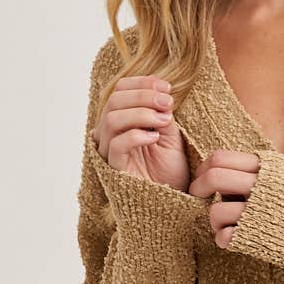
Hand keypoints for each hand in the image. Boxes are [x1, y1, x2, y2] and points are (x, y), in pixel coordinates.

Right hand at [91, 76, 189, 194]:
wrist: (173, 200)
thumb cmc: (170, 169)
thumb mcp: (171, 134)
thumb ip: (162, 113)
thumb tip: (161, 93)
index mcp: (123, 121)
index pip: (120, 90)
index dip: (141, 83)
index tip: (167, 87)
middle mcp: (111, 133)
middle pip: (113, 100)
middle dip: (143, 95)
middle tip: (168, 103)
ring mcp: (110, 151)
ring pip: (111, 119)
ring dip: (141, 113)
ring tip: (164, 121)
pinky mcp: (114, 168)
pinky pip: (116, 145)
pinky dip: (136, 135)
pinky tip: (155, 137)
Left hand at [190, 149, 261, 248]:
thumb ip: (259, 170)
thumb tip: (220, 166)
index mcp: (269, 167)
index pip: (220, 158)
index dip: (204, 168)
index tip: (203, 178)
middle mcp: (264, 186)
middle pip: (214, 177)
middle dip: (198, 188)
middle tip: (197, 196)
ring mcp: (260, 213)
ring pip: (216, 211)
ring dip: (213, 220)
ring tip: (224, 225)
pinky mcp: (257, 238)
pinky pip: (224, 237)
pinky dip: (223, 239)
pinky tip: (234, 239)